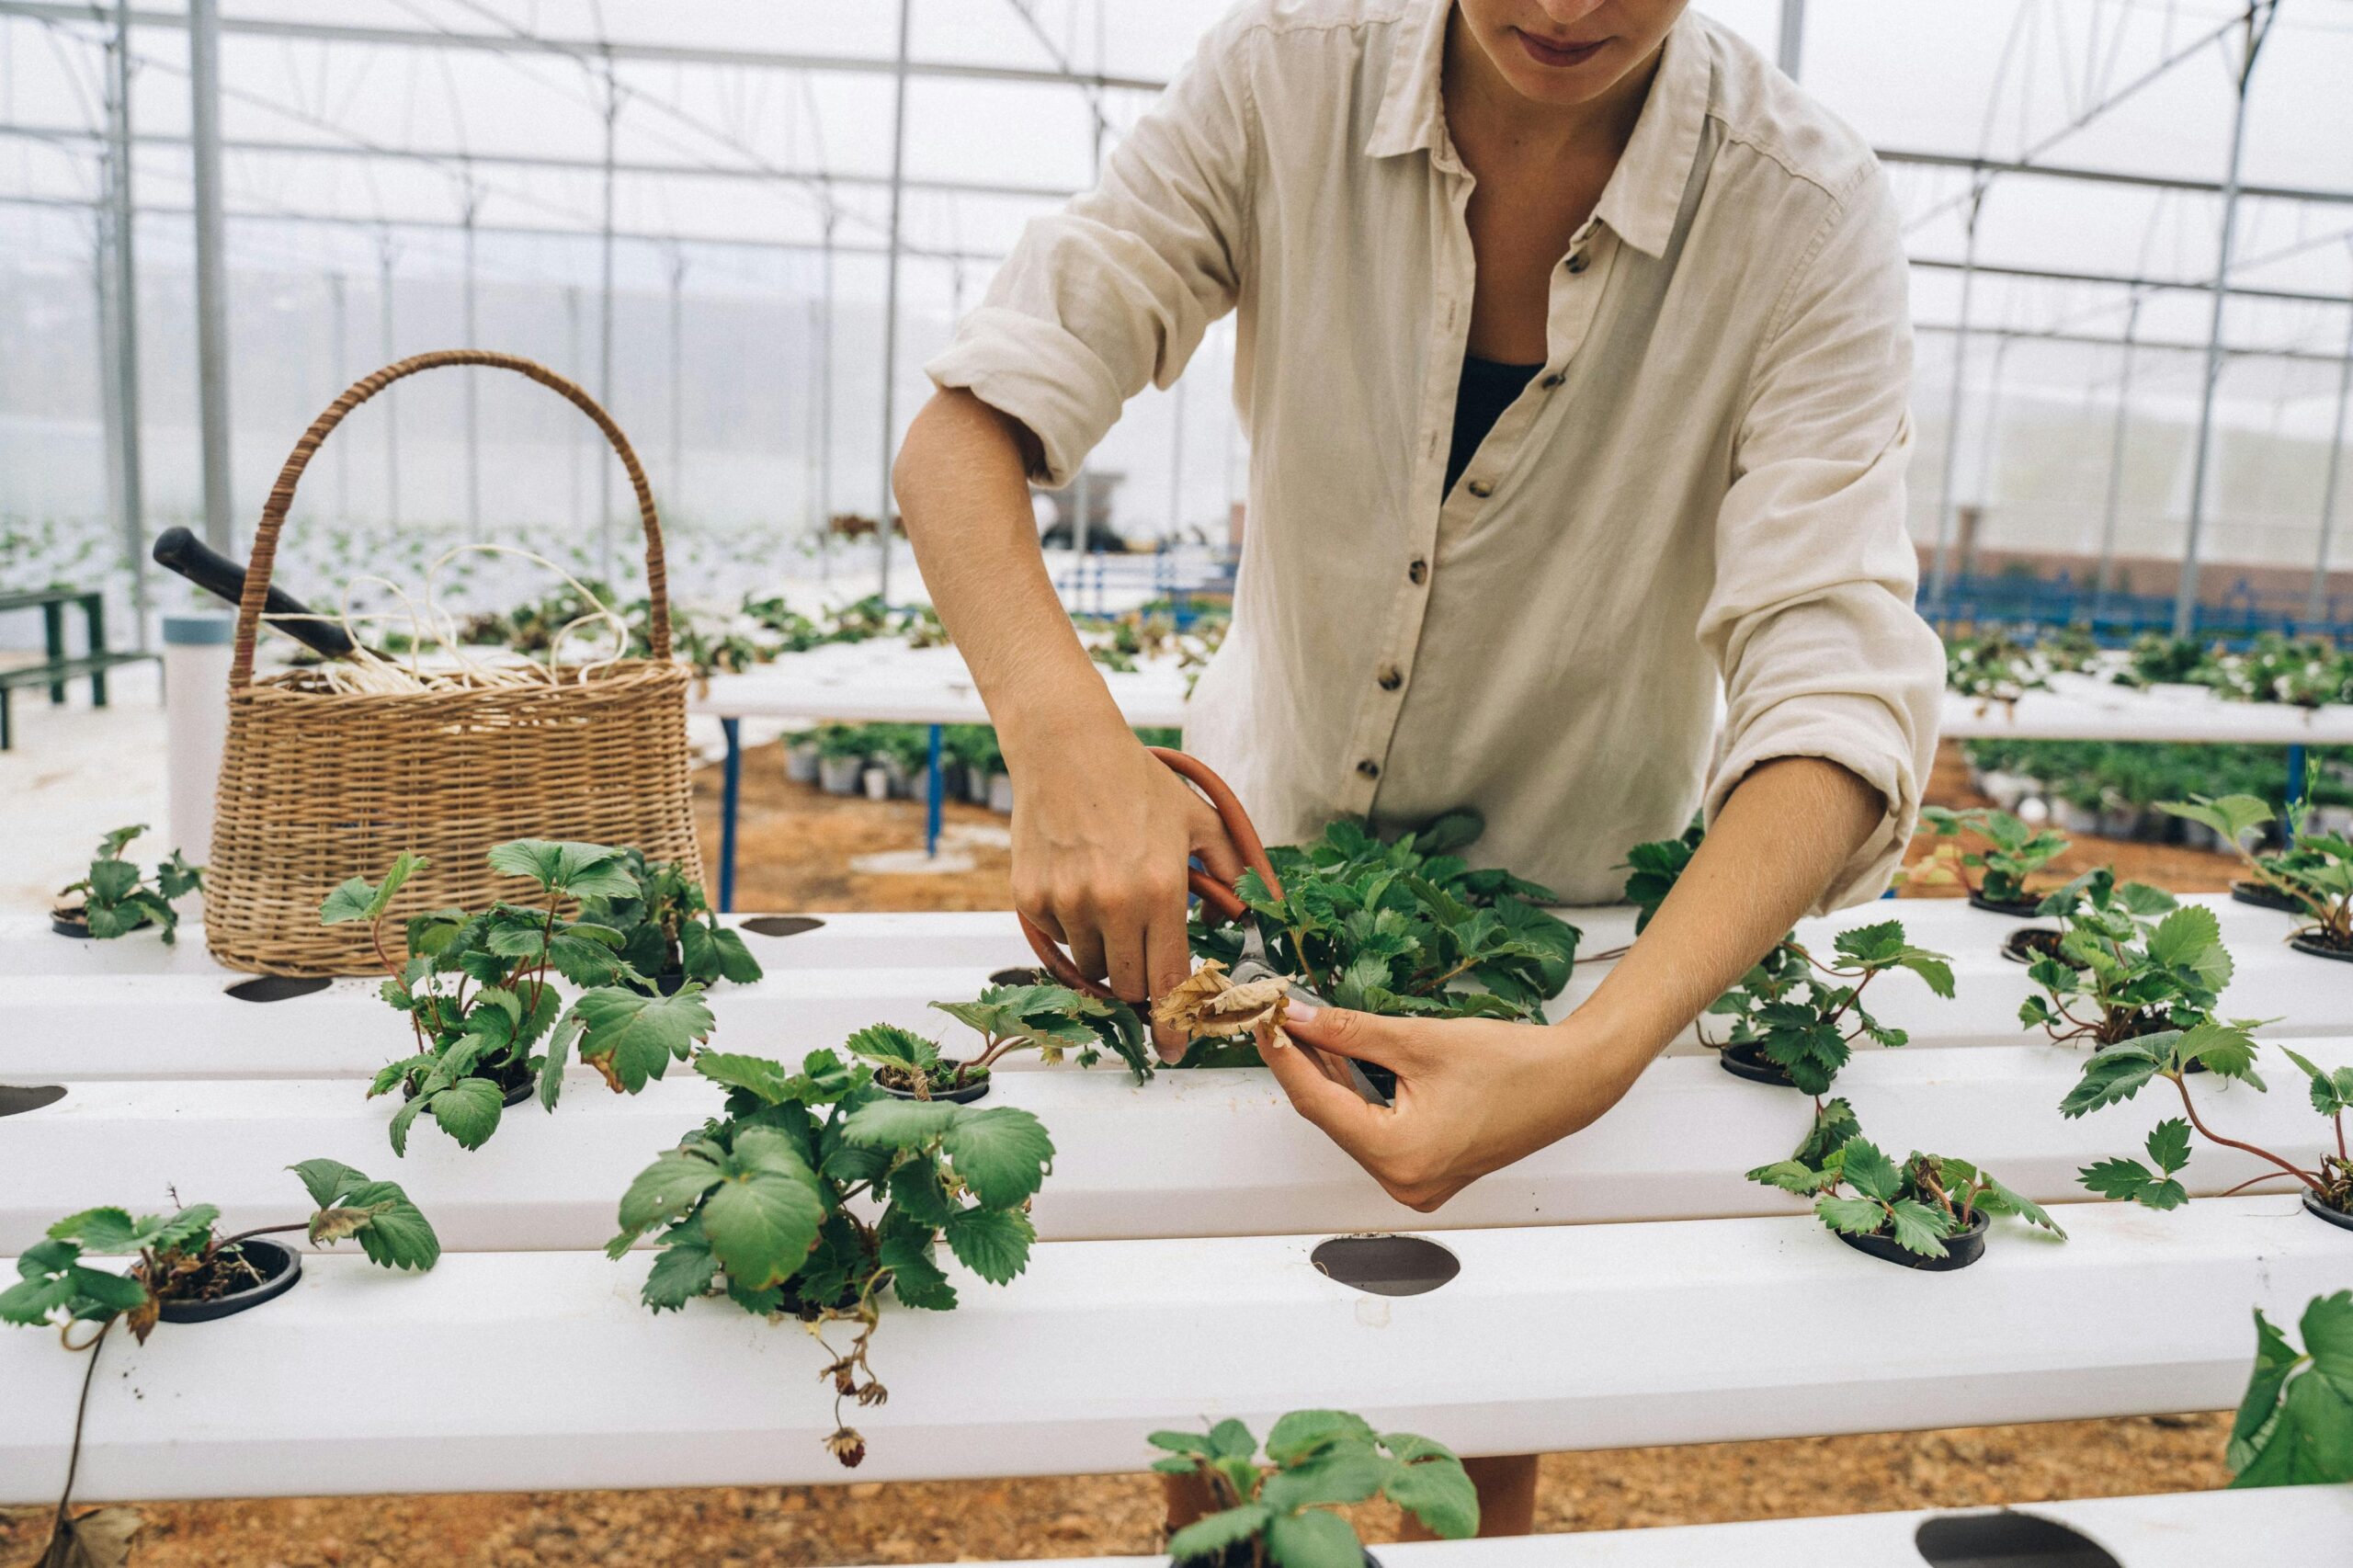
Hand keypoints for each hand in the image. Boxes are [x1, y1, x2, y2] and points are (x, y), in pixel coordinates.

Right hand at [1007, 724, 1244, 1059]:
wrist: (1066, 748)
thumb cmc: (1135, 781)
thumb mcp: (1197, 821)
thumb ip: (1228, 872)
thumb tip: (1234, 918)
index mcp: (1160, 890)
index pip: (1169, 980)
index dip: (1173, 1023)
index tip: (1174, 1048)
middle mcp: (1112, 903)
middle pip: (1128, 984)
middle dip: (1141, 982)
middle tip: (1144, 955)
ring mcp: (1067, 902)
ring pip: (1091, 965)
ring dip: (1106, 952)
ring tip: (1112, 906)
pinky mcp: (1031, 898)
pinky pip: (1058, 939)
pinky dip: (1071, 927)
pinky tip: (1080, 885)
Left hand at [1258, 1004, 1649, 1210]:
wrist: (1571, 1082)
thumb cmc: (1510, 1064)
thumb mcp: (1418, 1041)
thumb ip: (1349, 1032)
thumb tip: (1298, 1019)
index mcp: (1399, 1156)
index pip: (1318, 1103)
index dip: (1285, 1058)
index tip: (1263, 1023)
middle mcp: (1404, 1182)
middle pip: (1333, 1117)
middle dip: (1306, 1066)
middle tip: (1281, 1019)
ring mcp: (1416, 1183)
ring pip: (1352, 1123)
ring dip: (1331, 1079)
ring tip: (1308, 1031)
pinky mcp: (1427, 1172)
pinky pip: (1376, 1131)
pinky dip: (1361, 1096)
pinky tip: (1345, 1059)